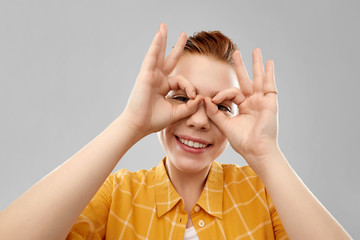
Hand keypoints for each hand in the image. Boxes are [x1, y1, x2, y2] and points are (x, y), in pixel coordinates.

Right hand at [122, 23, 202, 136]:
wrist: (140, 125)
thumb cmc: (154, 120)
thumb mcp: (177, 112)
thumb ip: (189, 106)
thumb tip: (201, 98)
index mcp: (164, 87)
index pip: (181, 81)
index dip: (190, 87)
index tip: (194, 96)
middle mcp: (157, 79)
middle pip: (168, 59)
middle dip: (176, 47)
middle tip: (183, 34)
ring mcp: (151, 75)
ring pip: (158, 54)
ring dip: (162, 39)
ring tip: (164, 26)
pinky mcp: (145, 75)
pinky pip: (151, 57)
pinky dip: (155, 46)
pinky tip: (159, 34)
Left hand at [205, 48, 278, 165]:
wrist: (256, 150)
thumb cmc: (242, 141)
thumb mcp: (225, 125)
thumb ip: (215, 113)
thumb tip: (204, 100)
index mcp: (243, 108)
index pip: (231, 93)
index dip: (221, 95)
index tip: (212, 100)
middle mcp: (253, 102)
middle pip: (246, 80)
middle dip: (241, 66)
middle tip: (236, 52)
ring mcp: (262, 101)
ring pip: (258, 78)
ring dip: (256, 64)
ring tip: (256, 50)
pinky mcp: (270, 102)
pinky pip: (270, 85)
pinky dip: (269, 73)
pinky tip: (269, 61)